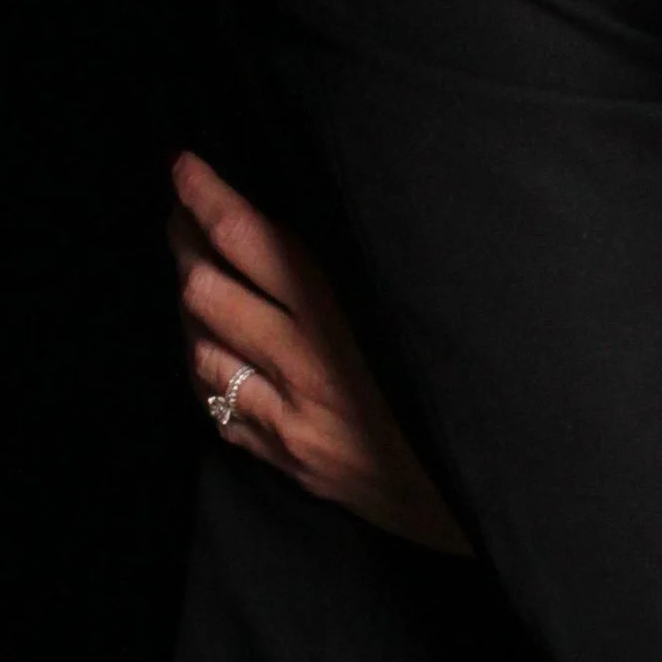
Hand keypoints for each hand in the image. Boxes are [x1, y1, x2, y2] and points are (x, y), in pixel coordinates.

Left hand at [169, 153, 471, 555]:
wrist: (482, 496)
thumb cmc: (469, 396)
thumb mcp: (426, 318)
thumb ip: (368, 272)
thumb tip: (317, 218)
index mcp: (344, 317)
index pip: (249, 241)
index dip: (206, 196)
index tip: (183, 165)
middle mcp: (304, 366)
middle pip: (207, 287)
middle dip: (183, 240)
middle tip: (179, 209)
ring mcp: (287, 418)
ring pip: (198, 346)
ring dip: (186, 300)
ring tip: (190, 268)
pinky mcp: (285, 457)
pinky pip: (214, 405)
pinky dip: (200, 363)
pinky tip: (206, 343)